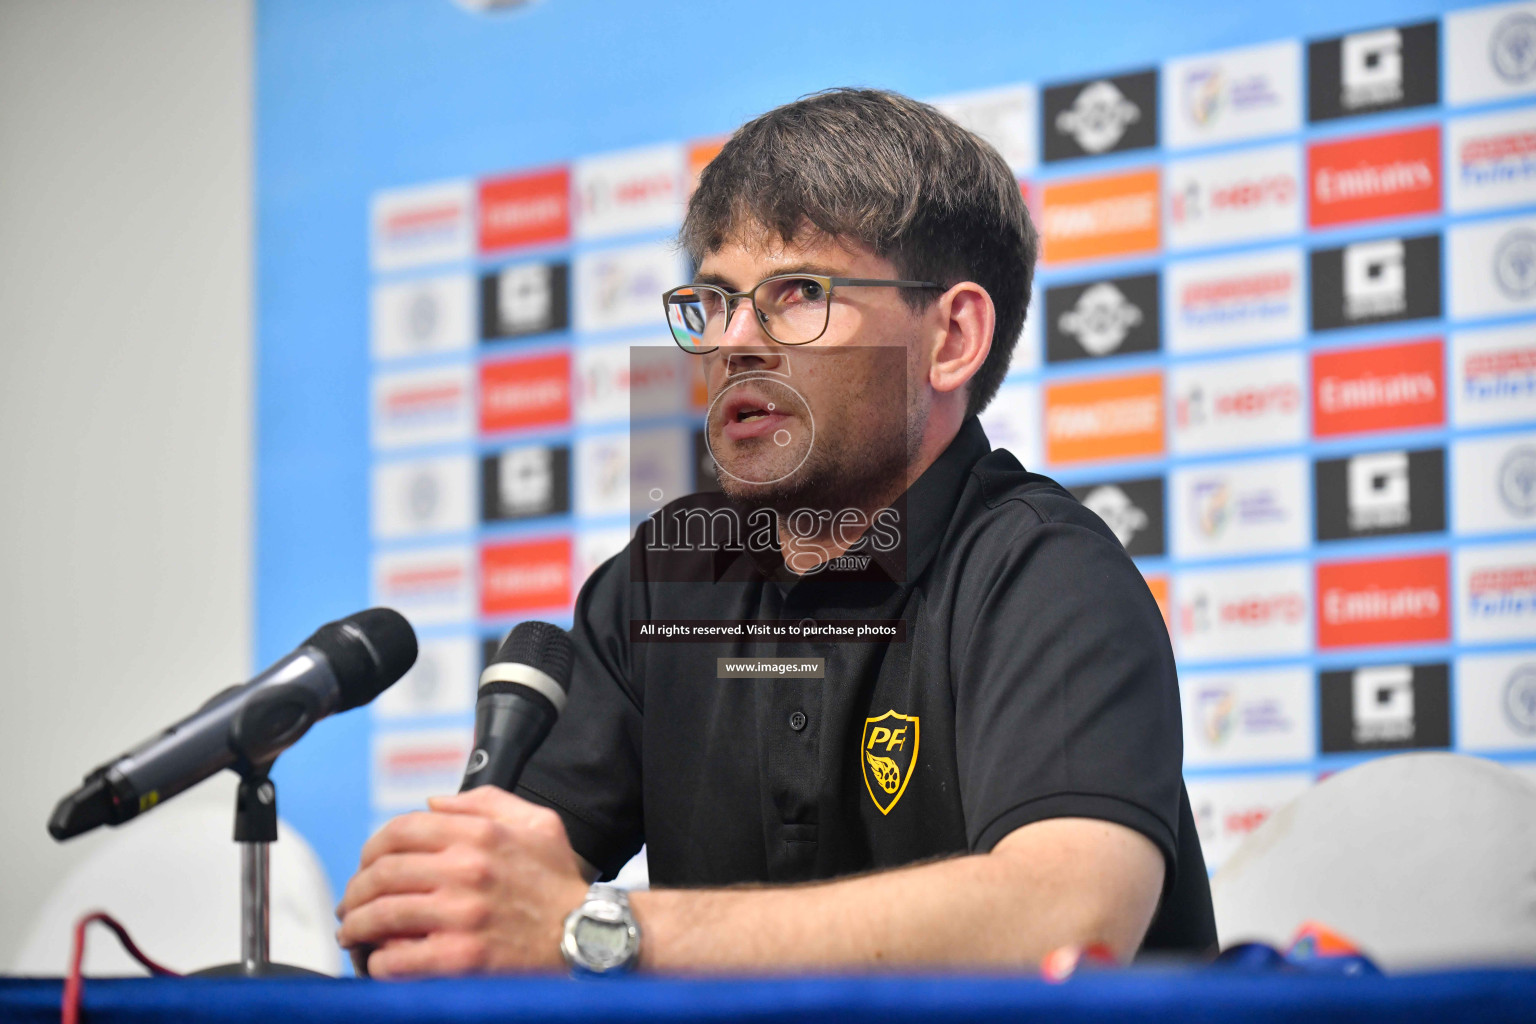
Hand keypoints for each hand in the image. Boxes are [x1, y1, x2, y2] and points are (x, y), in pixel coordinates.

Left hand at [335, 787, 588, 977]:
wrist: (588, 940)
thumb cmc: (559, 888)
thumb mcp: (538, 825)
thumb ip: (486, 803)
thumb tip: (433, 801)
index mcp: (481, 834)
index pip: (402, 830)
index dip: (373, 848)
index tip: (368, 864)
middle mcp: (468, 870)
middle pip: (383, 872)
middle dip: (357, 890)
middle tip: (352, 904)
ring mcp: (462, 916)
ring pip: (381, 914)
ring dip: (357, 926)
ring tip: (354, 934)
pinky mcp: (460, 960)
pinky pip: (396, 958)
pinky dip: (380, 962)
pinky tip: (382, 961)